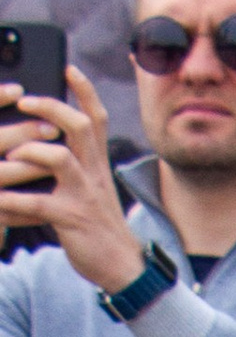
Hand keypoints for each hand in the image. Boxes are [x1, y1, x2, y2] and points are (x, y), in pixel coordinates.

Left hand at [0, 66, 147, 293]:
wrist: (123, 269)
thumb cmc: (99, 229)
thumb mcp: (92, 191)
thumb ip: (71, 169)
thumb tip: (39, 149)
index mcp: (97, 165)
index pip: (95, 118)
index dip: (83, 91)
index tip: (68, 68)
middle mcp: (93, 175)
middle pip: (80, 127)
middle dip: (51, 108)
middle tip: (25, 102)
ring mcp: (84, 196)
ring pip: (60, 159)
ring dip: (29, 151)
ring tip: (9, 155)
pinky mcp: (71, 219)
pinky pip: (37, 203)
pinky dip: (12, 200)